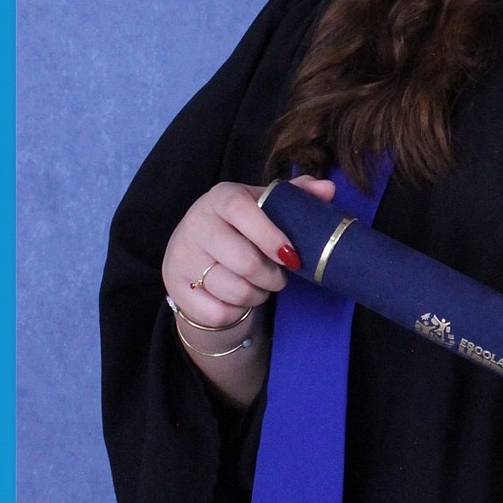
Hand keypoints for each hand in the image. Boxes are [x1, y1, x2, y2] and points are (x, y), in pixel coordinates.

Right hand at [163, 175, 335, 327]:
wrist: (195, 254)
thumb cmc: (242, 227)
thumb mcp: (266, 206)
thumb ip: (297, 196)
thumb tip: (327, 190)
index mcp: (220, 198)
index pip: (241, 209)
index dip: (270, 235)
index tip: (292, 256)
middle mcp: (195, 223)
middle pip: (245, 261)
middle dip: (273, 277)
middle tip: (279, 276)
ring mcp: (181, 257)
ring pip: (235, 292)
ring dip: (258, 295)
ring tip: (259, 285)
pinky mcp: (175, 288)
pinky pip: (219, 313)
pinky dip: (237, 312)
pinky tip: (237, 298)